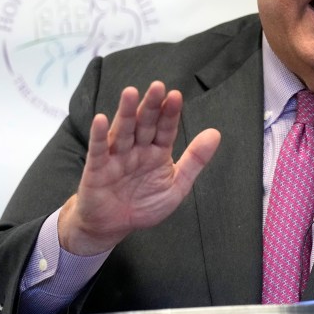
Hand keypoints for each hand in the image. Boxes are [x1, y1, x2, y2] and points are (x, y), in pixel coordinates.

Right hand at [58, 81, 220, 254]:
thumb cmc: (144, 205)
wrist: (113, 226)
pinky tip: (101, 120)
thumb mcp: (176, 186)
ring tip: (131, 93)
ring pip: (123, 130)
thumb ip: (195, 160)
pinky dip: (99, 135)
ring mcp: (117, 156)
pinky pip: (99, 149)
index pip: (165, 128)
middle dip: (151, 105)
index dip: (170, 113)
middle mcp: (137, 149)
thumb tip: (216, 133)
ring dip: (126, 112)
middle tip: (158, 87)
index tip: (176, 96)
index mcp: (157, 151)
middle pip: (145, 123)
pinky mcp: (97, 168)